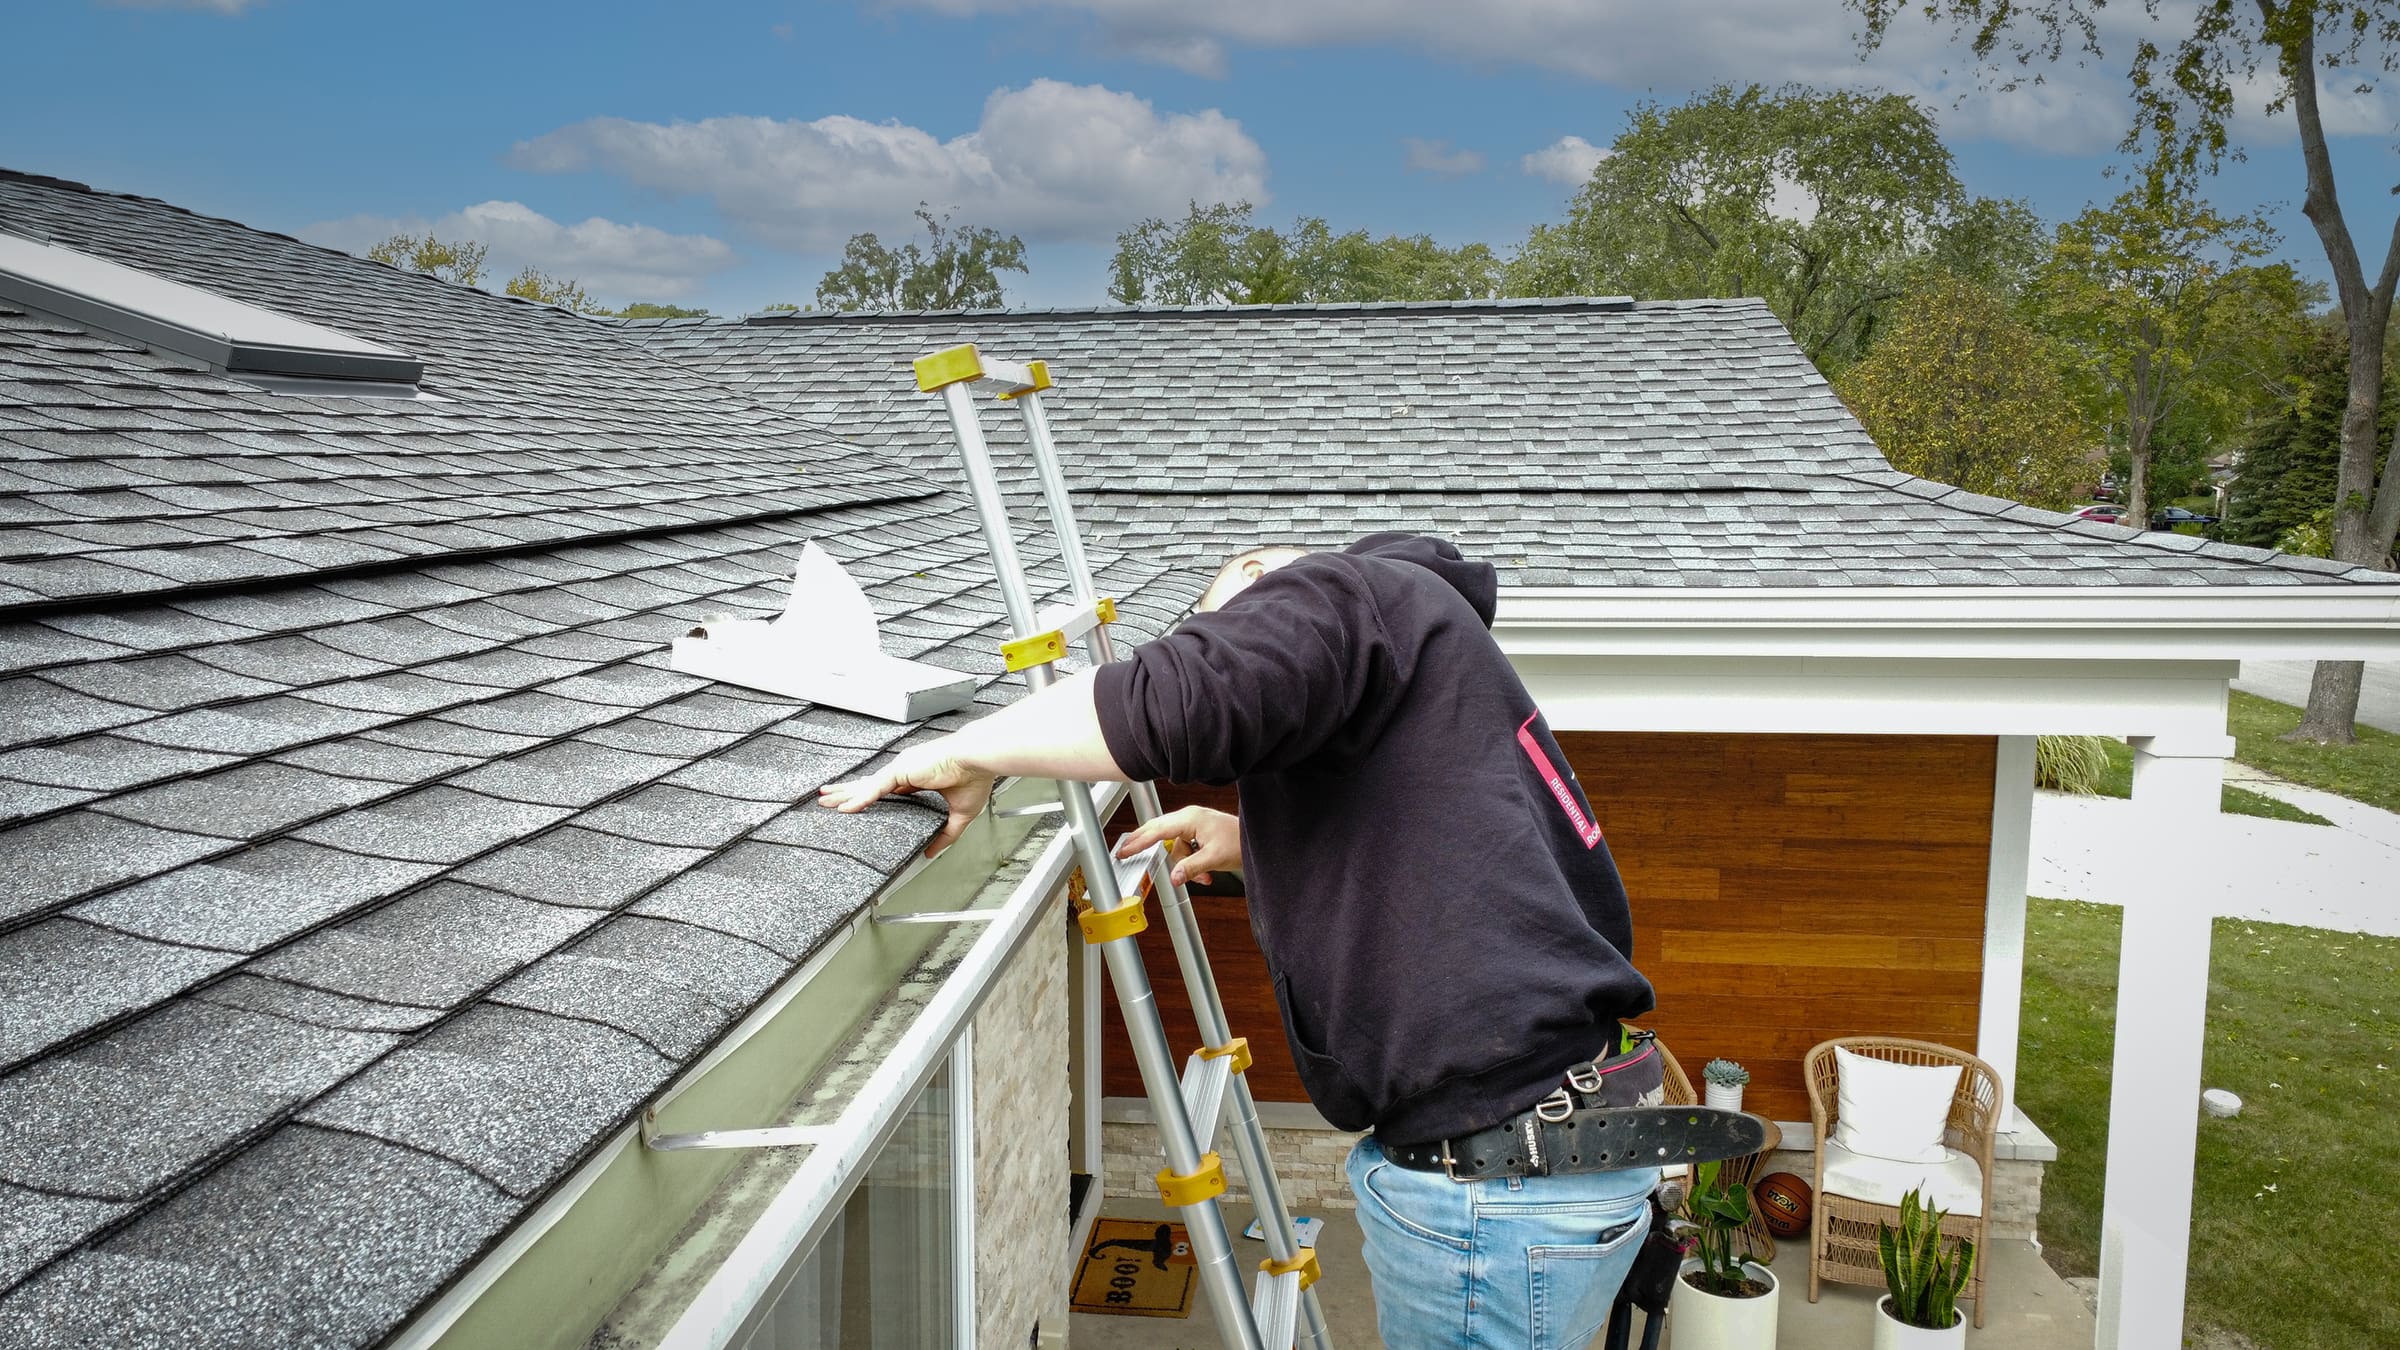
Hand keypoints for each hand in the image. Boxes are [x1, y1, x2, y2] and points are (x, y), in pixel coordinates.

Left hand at [818, 739, 993, 858]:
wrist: (978, 760)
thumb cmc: (975, 777)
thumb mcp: (960, 814)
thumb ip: (945, 835)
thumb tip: (932, 852)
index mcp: (917, 777)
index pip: (887, 789)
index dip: (870, 796)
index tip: (858, 803)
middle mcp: (906, 770)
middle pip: (869, 785)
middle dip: (848, 793)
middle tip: (829, 799)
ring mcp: (901, 768)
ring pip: (866, 785)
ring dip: (845, 794)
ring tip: (825, 801)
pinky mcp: (901, 770)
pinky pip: (875, 788)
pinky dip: (859, 799)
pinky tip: (845, 808)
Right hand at [1113, 805, 1240, 886]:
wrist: (1258, 839)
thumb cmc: (1239, 841)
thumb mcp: (1213, 858)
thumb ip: (1190, 868)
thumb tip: (1173, 878)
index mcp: (1190, 818)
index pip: (1157, 830)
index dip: (1139, 841)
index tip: (1124, 850)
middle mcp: (1189, 817)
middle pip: (1159, 832)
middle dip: (1147, 846)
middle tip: (1125, 854)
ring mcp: (1193, 824)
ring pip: (1175, 847)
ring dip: (1185, 866)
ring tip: (1203, 877)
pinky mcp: (1197, 832)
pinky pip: (1185, 849)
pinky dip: (1192, 864)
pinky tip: (1206, 873)